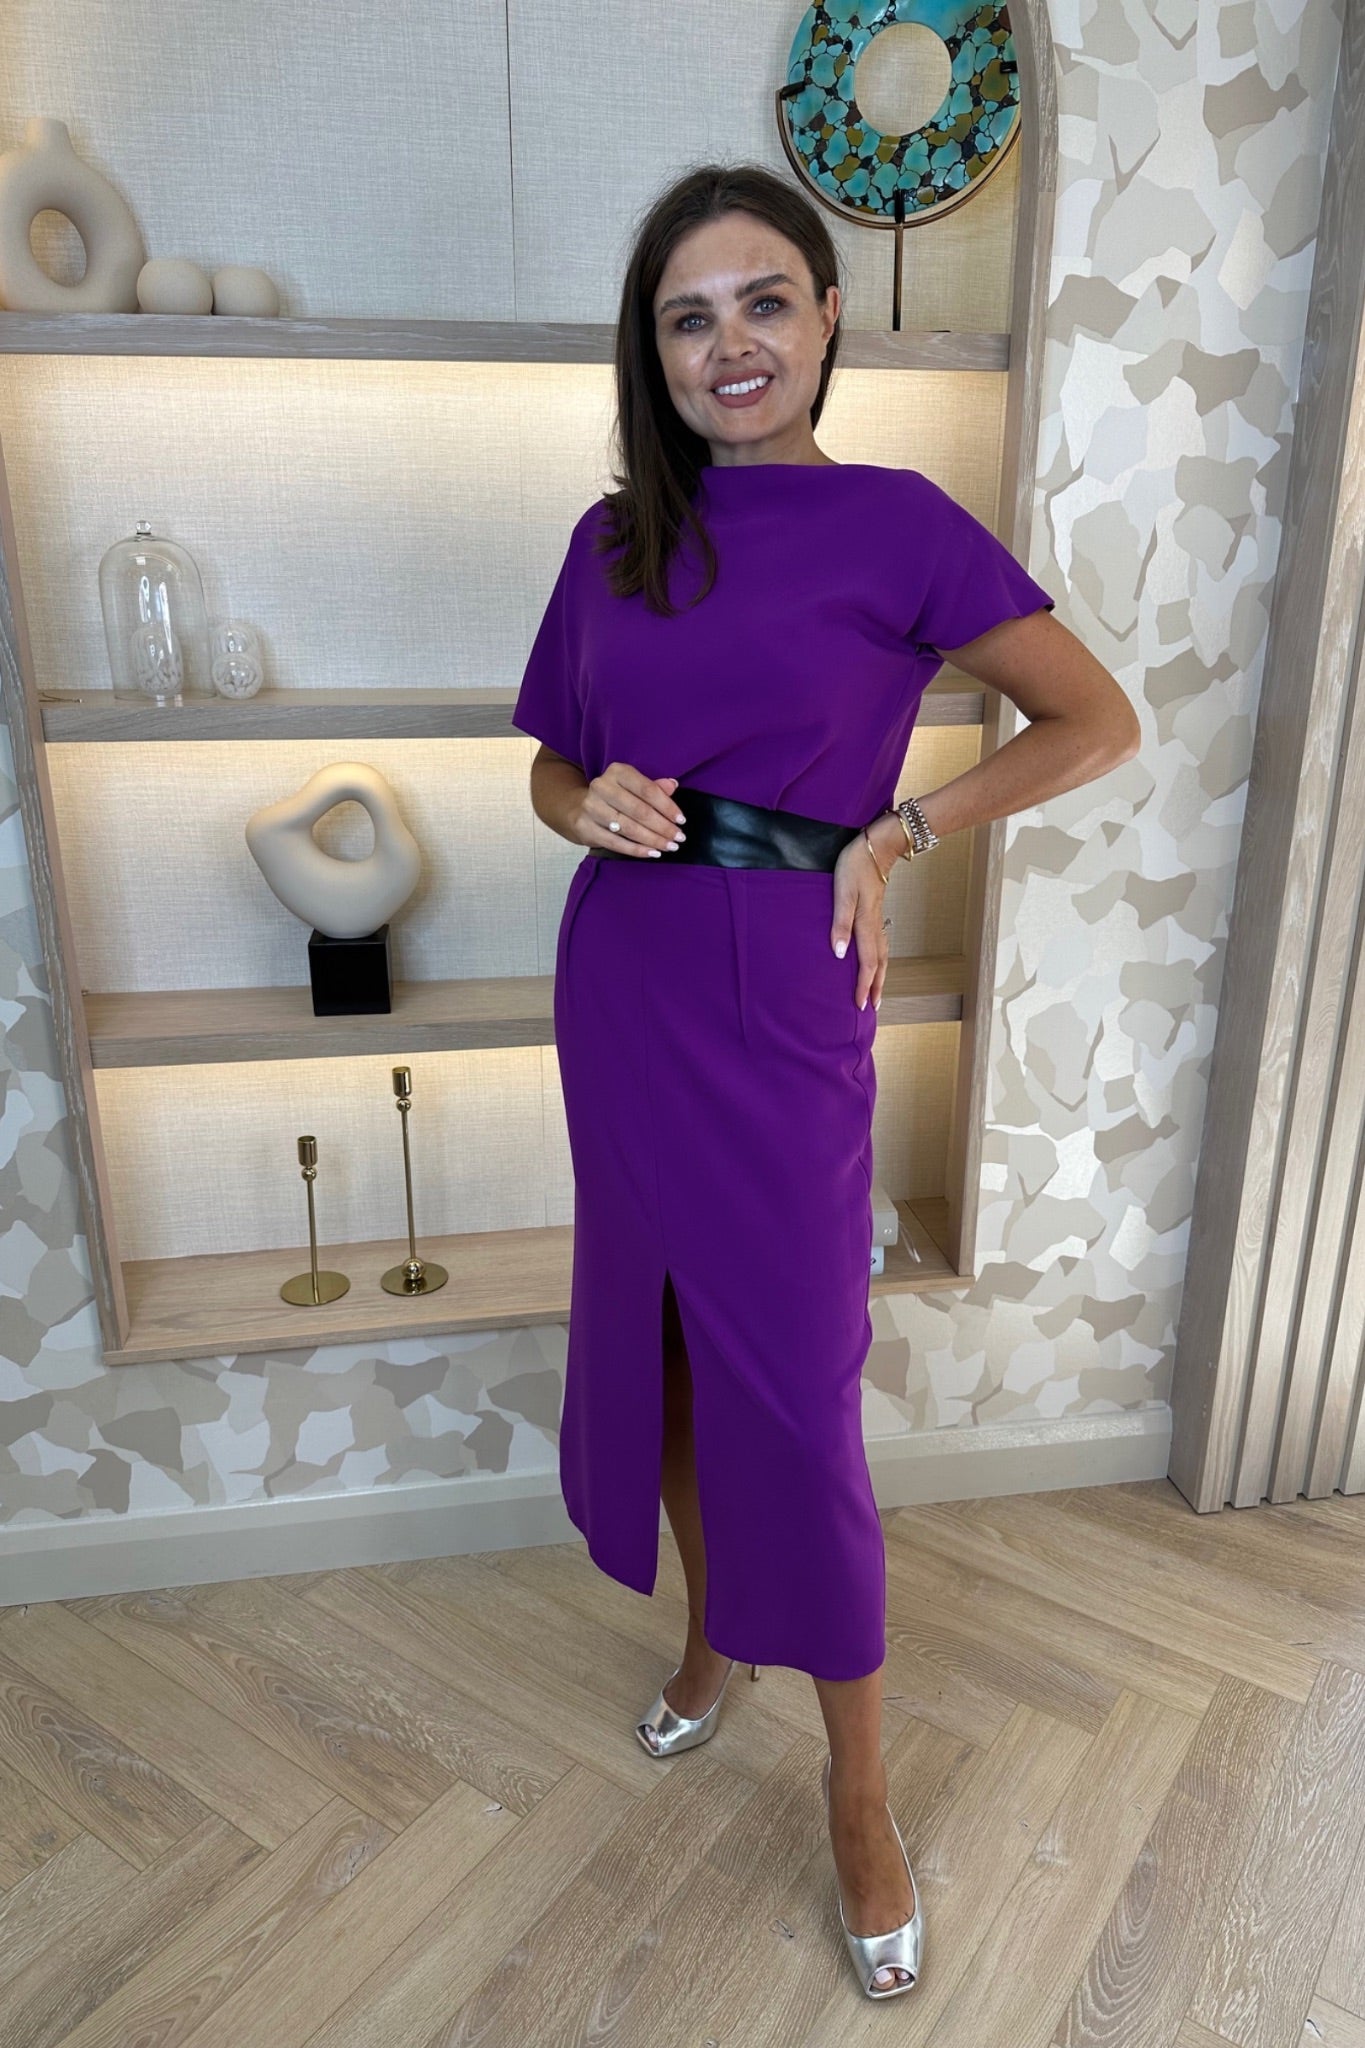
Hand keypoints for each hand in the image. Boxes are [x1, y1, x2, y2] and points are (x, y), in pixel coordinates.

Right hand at [572, 762, 686, 855]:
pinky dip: (636, 850)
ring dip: (652, 840)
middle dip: (662, 826)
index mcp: (617, 772)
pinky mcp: (585, 827)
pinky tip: (652, 853)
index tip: (681, 820)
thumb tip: (672, 785)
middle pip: (639, 810)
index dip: (667, 806)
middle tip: (678, 838)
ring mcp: (591, 808)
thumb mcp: (633, 786)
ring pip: (628, 828)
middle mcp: (602, 787)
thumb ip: (653, 787)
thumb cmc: (615, 797)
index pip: (647, 790)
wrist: (579, 808)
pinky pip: (616, 842)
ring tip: (669, 847)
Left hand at [831, 822, 894, 1010]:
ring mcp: (877, 918)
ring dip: (880, 975)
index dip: (864, 986)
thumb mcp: (842, 892)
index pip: (867, 964)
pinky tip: (875, 959)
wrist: (878, 845)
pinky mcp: (876, 911)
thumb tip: (838, 954)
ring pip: (882, 954)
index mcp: (865, 924)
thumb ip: (840, 923)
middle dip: (877, 987)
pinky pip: (880, 943)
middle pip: (879, 964)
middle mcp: (874, 925)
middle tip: (873, 1008)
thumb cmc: (856, 865)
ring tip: (877, 990)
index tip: (861, 1006)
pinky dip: (880, 958)